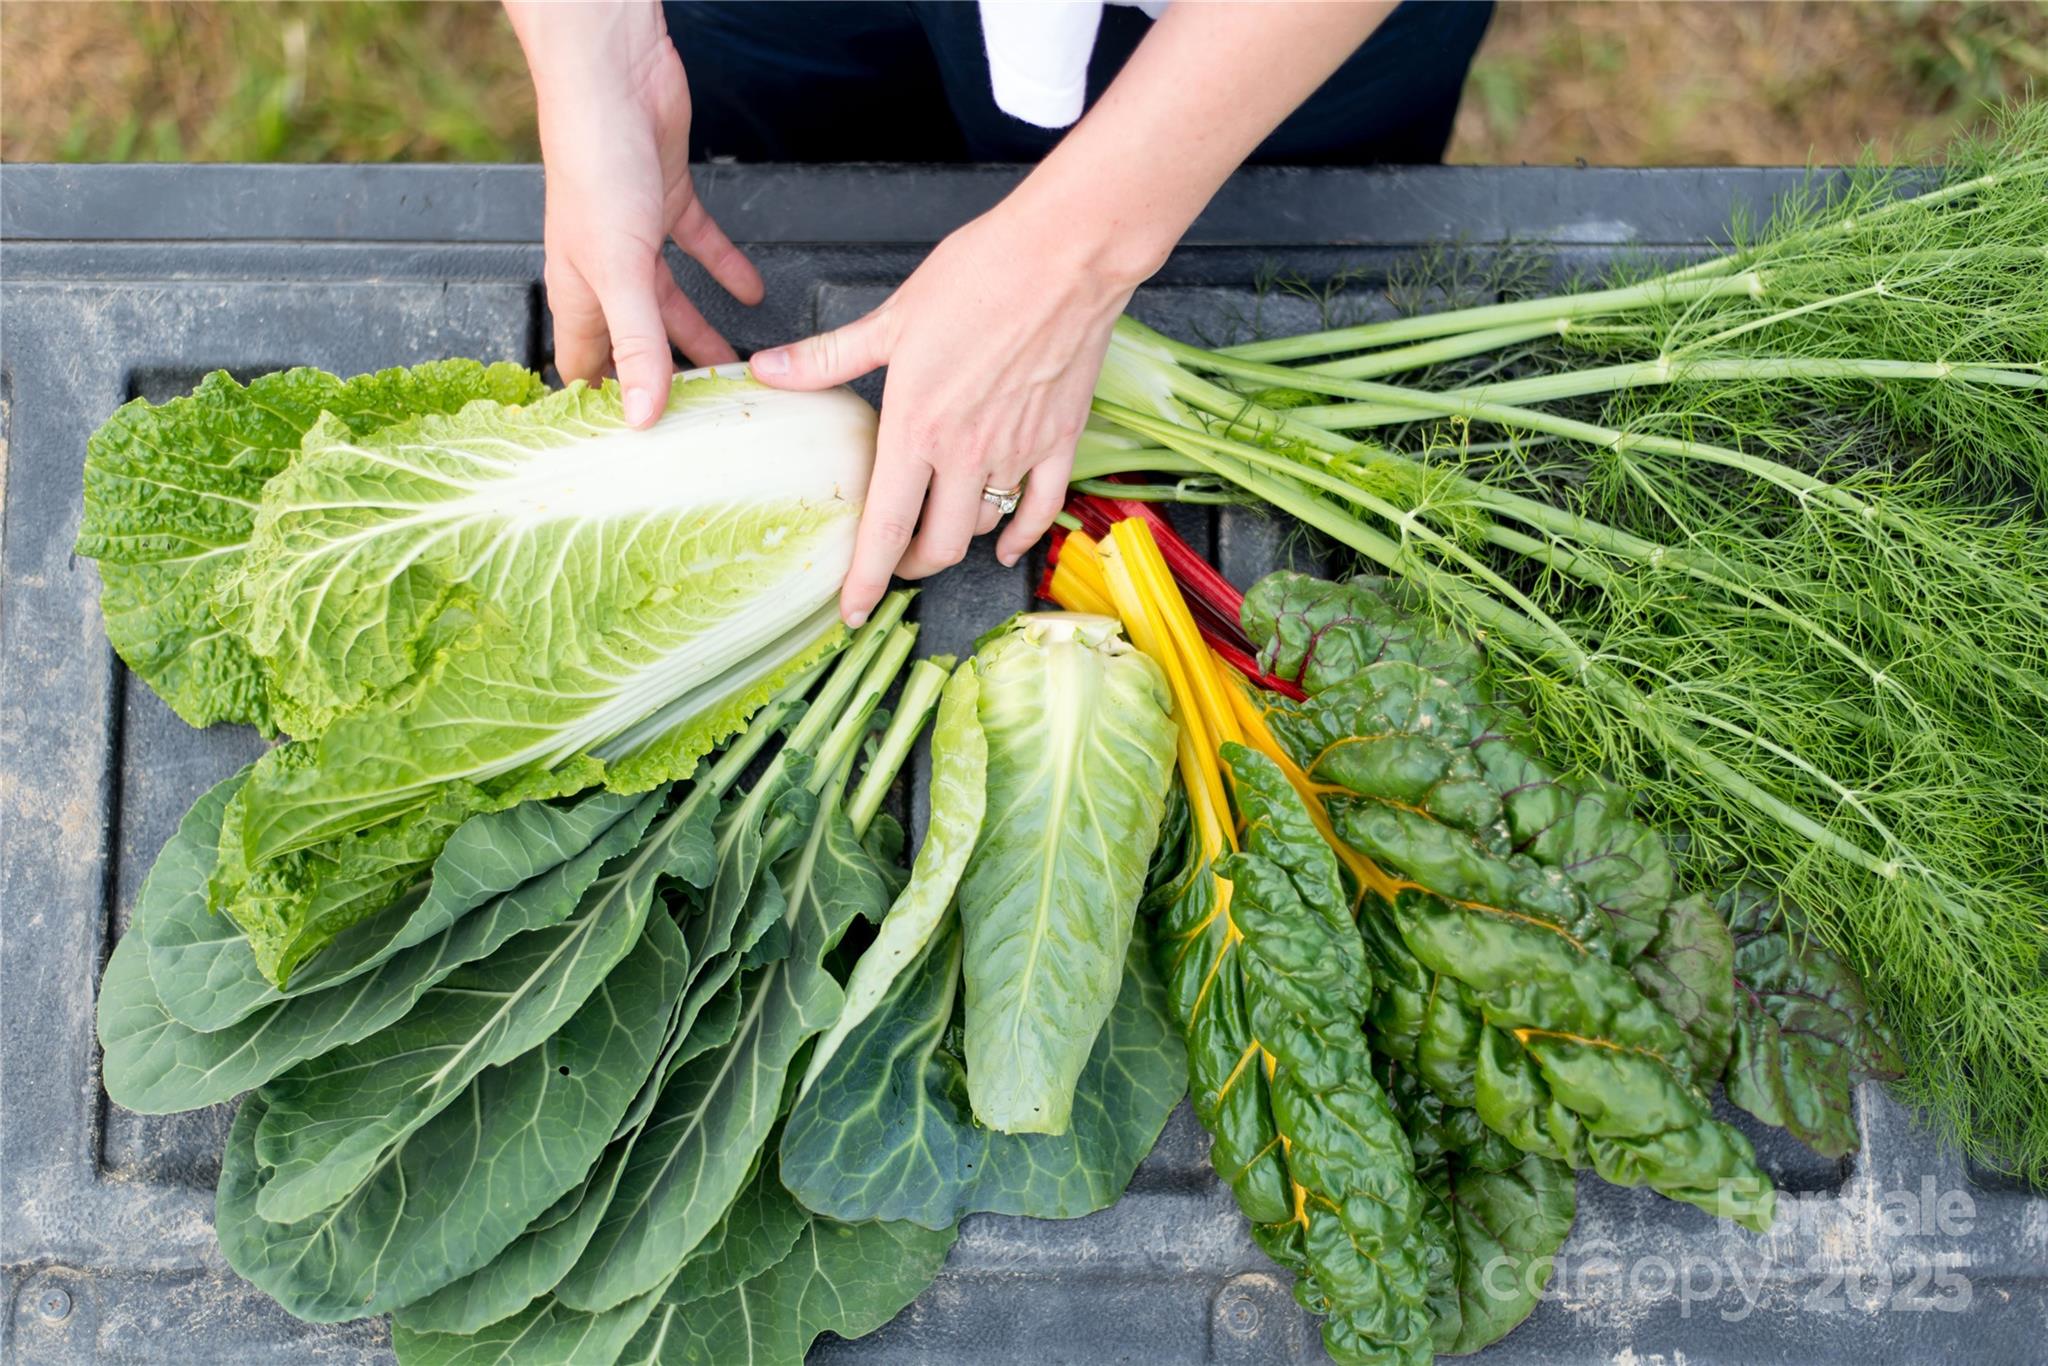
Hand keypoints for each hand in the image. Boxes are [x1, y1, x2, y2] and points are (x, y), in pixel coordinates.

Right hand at [511, 1, 762, 425]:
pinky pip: (700, 248)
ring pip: (672, 301)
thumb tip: (642, 416)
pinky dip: (726, 271)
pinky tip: (753, 294)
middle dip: (663, 379)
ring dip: (702, 334)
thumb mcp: (618, 270)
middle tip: (700, 419)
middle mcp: (605, 269)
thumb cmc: (594, 164)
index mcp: (580, 292)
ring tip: (738, 375)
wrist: (611, 78)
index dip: (604, 406)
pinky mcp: (668, 200)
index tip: (630, 449)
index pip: (584, 367)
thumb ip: (637, 343)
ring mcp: (637, 235)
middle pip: (636, 340)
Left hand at [749, 198, 1153, 625]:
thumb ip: (828, 358)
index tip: (850, 612)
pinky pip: (1038, 509)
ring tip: (939, 525)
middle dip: (909, 565)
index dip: (864, 580)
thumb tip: (766, 369)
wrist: (1067, 257)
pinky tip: (1006, 542)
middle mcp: (966, 454)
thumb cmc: (981, 275)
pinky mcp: (1060, 441)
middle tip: (893, 561)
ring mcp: (1017, 452)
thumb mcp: (892, 317)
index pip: (884, 526)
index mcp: (917, 428)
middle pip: (937, 545)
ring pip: (983, 528)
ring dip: (957, 537)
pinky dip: (1020, 535)